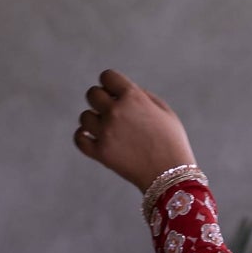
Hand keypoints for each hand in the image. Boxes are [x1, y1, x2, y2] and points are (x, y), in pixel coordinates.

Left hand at [74, 69, 195, 191]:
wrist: (172, 176)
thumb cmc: (172, 143)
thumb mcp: (165, 112)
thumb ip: (141, 96)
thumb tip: (119, 92)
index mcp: (133, 97)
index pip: (107, 76)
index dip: (111, 84)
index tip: (116, 94)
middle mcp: (116, 111)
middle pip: (92, 94)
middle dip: (101, 100)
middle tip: (112, 113)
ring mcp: (106, 132)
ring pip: (84, 116)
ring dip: (94, 120)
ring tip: (108, 130)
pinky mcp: (100, 152)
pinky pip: (79, 138)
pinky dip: (83, 137)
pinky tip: (93, 138)